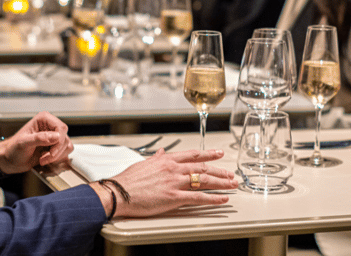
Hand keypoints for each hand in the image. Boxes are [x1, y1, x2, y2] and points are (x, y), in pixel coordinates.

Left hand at [0, 112, 72, 177]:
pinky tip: (45, 159)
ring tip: (43, 159)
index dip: (59, 141)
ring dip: (56, 156)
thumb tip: (56, 136)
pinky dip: (57, 159)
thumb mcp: (23, 143)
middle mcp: (50, 126)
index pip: (61, 128)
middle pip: (65, 138)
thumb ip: (40, 138)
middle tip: (44, 158)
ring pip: (67, 146)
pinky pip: (64, 153)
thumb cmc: (13, 149)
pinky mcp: (55, 147)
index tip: (51, 152)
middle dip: (56, 151)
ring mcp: (54, 137)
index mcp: (44, 119)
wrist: (10, 160)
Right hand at [91, 148, 236, 217]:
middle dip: (219, 171)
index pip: (192, 155)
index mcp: (166, 160)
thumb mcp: (143, 163)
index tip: (218, 154)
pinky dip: (213, 198)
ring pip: (204, 181)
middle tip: (230, 174)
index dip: (208, 154)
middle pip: (202, 168)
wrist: (118, 192)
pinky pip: (198, 198)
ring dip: (221, 183)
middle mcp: (173, 169)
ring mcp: (175, 183)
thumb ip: (156, 158)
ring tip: (232, 185)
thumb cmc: (128, 180)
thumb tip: (161, 152)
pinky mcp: (174, 197)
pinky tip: (222, 199)